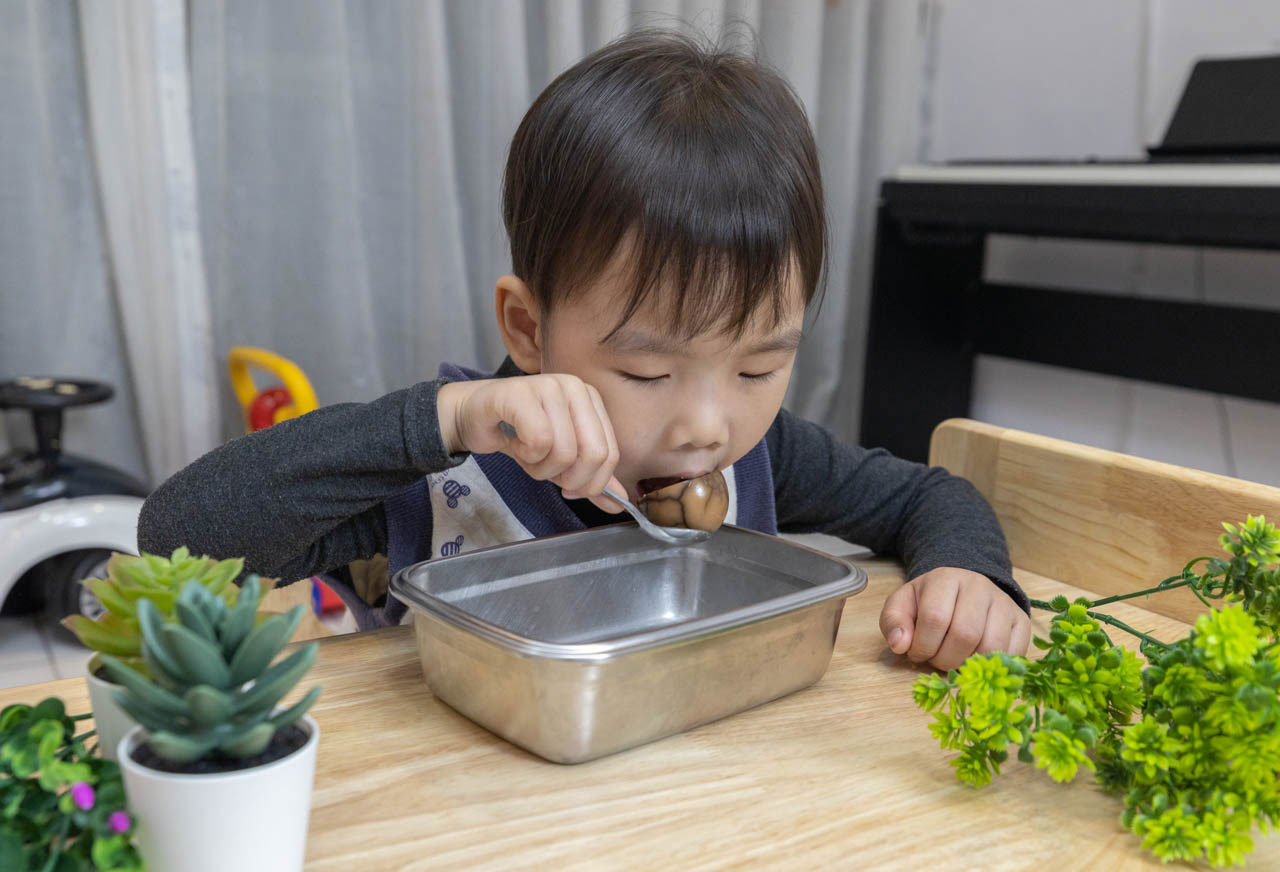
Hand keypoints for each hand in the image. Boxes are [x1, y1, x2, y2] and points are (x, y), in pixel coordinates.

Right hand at [436, 375, 624, 513]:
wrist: (473, 416)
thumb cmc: (518, 432)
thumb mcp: (561, 460)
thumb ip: (590, 478)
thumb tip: (620, 504)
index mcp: (591, 399)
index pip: (610, 454)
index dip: (590, 483)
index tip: (567, 486)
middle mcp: (574, 387)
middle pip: (593, 454)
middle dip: (568, 479)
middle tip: (545, 472)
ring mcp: (548, 386)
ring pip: (564, 452)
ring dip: (540, 468)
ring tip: (526, 454)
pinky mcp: (520, 393)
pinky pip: (539, 440)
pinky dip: (525, 455)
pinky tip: (514, 443)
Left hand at [878, 567, 1030, 670]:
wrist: (962, 590)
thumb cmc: (929, 602)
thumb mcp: (902, 606)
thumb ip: (893, 622)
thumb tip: (900, 645)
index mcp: (945, 579)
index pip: (935, 618)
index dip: (923, 645)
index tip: (917, 653)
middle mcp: (979, 586)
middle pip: (965, 635)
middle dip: (945, 659)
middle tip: (936, 660)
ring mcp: (1003, 603)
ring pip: (990, 647)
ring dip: (968, 666)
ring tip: (955, 660)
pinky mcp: (1021, 621)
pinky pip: (1012, 653)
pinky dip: (992, 667)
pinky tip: (976, 661)